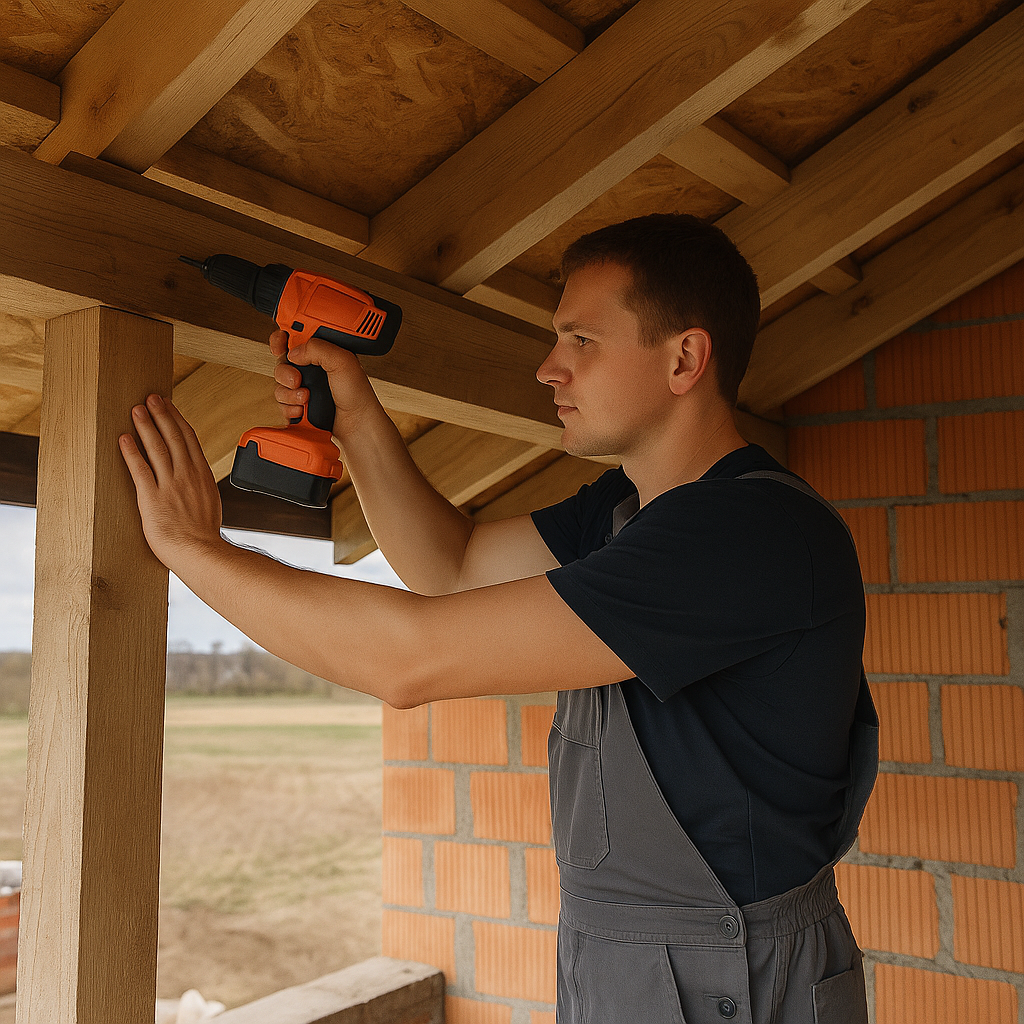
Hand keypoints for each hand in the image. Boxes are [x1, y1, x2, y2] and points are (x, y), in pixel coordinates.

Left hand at [119, 394, 224, 571]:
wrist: (200, 552)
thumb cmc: (203, 535)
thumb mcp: (209, 503)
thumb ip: (199, 487)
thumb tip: (194, 481)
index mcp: (201, 475)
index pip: (188, 439)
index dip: (177, 419)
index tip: (169, 405)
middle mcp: (187, 475)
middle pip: (173, 437)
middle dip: (161, 414)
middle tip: (150, 398)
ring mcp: (170, 485)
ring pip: (157, 447)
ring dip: (146, 426)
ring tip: (136, 410)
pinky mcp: (152, 498)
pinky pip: (140, 469)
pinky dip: (131, 452)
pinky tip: (124, 439)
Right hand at [270, 331, 377, 439]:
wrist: (356, 425)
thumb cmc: (358, 395)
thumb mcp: (342, 361)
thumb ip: (317, 348)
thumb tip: (293, 352)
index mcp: (321, 353)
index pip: (293, 339)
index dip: (281, 341)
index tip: (280, 347)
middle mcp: (311, 369)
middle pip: (281, 363)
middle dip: (285, 373)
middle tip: (298, 380)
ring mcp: (304, 387)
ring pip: (279, 385)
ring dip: (289, 393)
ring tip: (306, 398)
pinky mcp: (299, 405)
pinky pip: (281, 404)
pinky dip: (289, 408)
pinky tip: (302, 410)